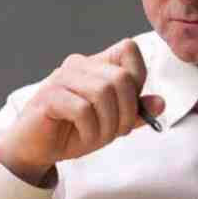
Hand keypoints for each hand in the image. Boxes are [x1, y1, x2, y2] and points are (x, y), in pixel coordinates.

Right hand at [0, 38, 165, 185]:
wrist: (37, 149)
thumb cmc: (73, 131)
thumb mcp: (111, 123)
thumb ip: (135, 112)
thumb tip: (160, 103)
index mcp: (95, 64)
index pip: (128, 49)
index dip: (138, 77)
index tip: (131, 106)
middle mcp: (79, 64)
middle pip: (121, 77)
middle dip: (126, 112)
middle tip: (117, 132)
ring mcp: (62, 78)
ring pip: (103, 92)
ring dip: (108, 124)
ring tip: (99, 137)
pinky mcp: (49, 96)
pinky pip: (82, 109)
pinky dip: (90, 130)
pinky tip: (83, 137)